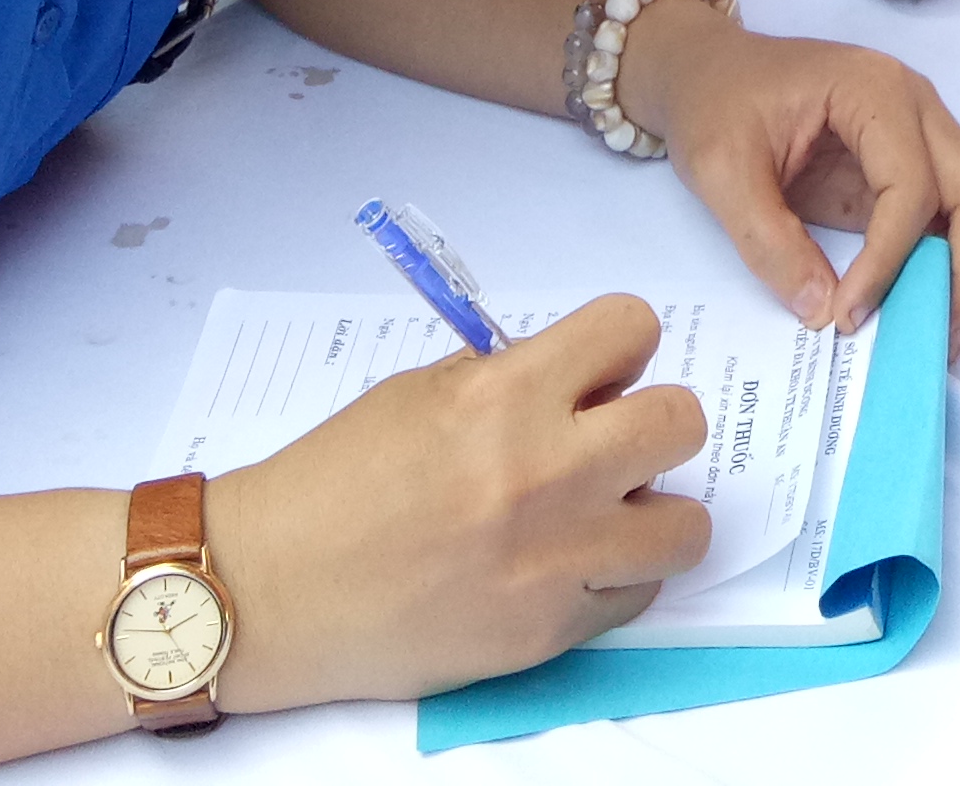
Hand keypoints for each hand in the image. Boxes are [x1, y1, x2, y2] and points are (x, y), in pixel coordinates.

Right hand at [209, 293, 710, 709]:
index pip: (632, 328)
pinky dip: (614, 578)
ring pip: (686, 526)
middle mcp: (542, 474)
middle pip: (681, 422)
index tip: (600, 370)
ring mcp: (552, 560)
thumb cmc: (334, 483)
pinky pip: (637, 596)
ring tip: (603, 512)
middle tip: (607, 440)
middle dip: (650, 421)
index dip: (621, 345)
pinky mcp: (547, 631)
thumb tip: (582, 376)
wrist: (273, 589)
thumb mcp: (422, 393)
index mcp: (503, 397)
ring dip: (652, 511)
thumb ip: (511, 378)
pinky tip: (565, 567)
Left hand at [623, 4, 959, 353]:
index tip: (847, 315)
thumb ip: (769, 242)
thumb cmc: (714, 105)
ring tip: (939, 325)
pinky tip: (928, 299)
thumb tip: (823, 312)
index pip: (912, 187)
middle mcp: (919, 105)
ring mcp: (927, 132)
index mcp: (874, 90)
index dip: (889, 261)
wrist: (711, 69)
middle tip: (928, 338)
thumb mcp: (720, 171)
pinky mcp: (919, 163)